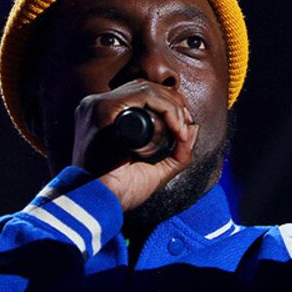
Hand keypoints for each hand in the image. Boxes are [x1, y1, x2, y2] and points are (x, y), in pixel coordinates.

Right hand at [71, 80, 198, 211]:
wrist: (99, 204)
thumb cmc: (119, 192)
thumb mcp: (155, 170)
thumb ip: (176, 153)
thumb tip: (194, 128)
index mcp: (104, 116)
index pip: (140, 95)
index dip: (169, 105)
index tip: (183, 128)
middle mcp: (97, 106)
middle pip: (145, 87)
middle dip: (174, 104)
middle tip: (185, 129)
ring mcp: (97, 106)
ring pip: (146, 88)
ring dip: (173, 106)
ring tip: (181, 131)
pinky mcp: (102, 110)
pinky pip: (143, 95)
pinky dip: (167, 108)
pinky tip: (176, 129)